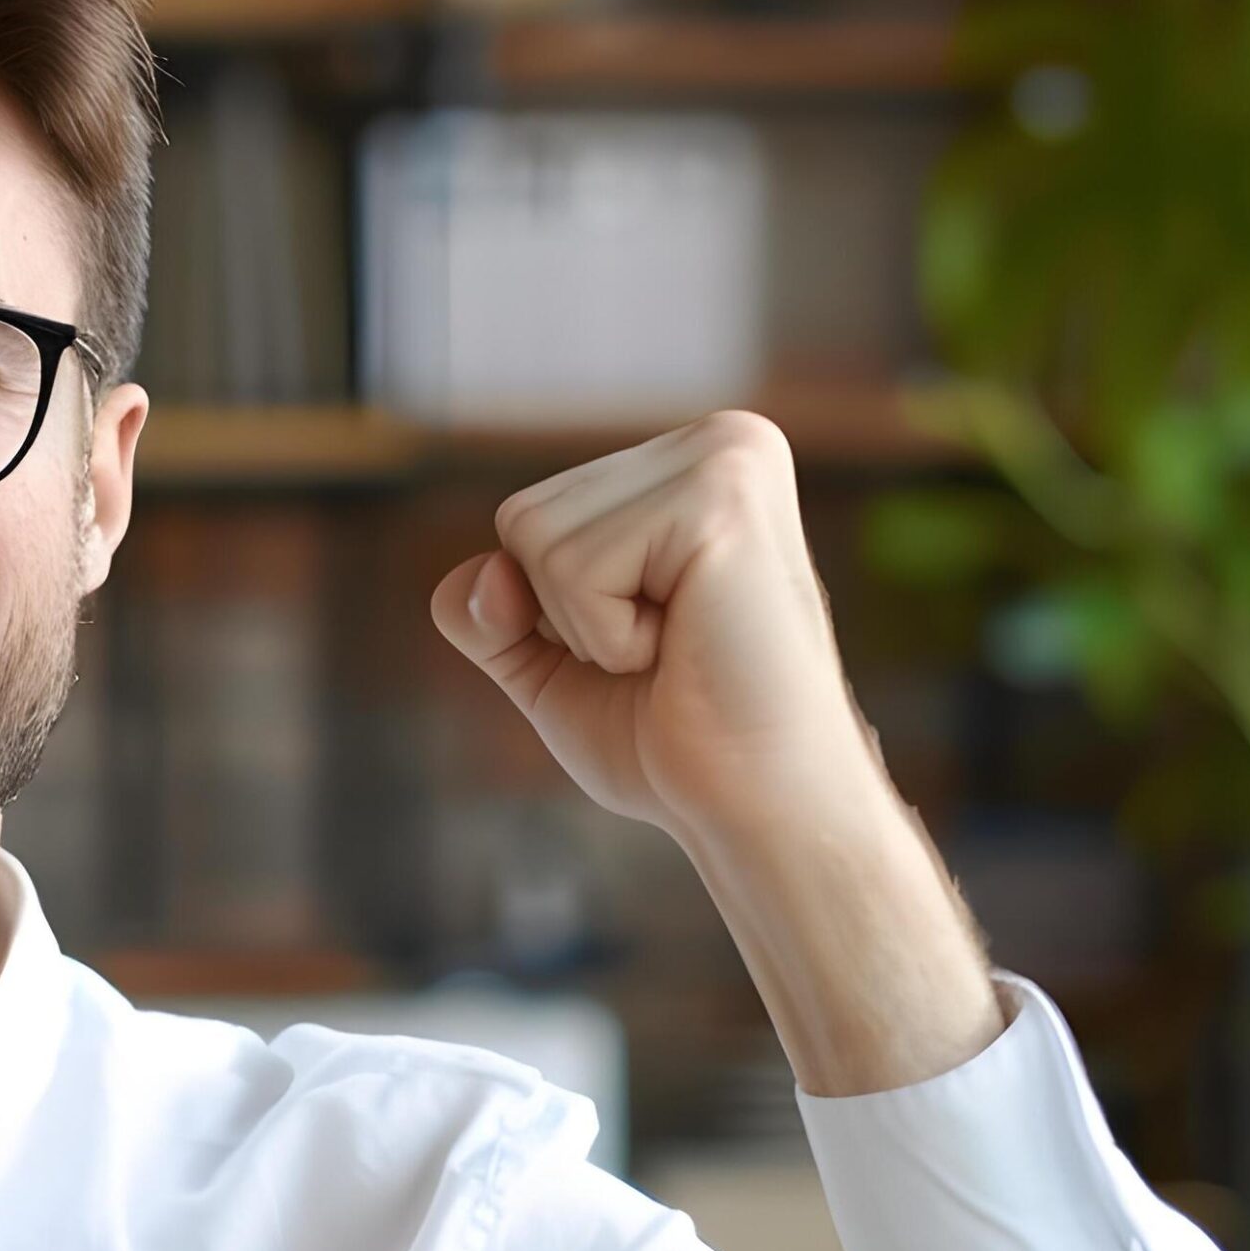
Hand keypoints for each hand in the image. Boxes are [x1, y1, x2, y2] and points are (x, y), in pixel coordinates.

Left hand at [429, 411, 1002, 1094]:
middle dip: (570, 616)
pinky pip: (572, 567)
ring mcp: (728, 459)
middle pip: (521, 517)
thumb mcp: (554, 664)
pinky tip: (690, 647)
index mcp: (695, 464)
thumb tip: (484, 574)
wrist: (765, 811)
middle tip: (672, 655)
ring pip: (535, 538)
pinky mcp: (721, 500)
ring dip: (591, 627)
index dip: (559, 613)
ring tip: (683, 650)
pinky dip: (610, 635)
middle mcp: (722, 439)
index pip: (529, 516)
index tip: (657, 648)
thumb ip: (490, 609)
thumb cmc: (680, 745)